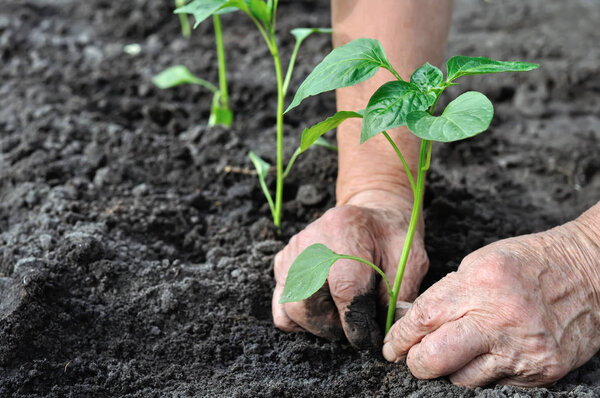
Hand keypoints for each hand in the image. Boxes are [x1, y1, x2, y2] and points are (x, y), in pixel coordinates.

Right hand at [272, 190, 428, 348]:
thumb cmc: (392, 239)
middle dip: (335, 327)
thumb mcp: (410, 261)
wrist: (373, 216)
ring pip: (293, 308)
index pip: (344, 288)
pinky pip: (282, 306)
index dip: (357, 323)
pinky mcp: (282, 263)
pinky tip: (324, 307)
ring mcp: (292, 251)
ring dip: (319, 323)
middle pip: (309, 303)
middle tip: (358, 326)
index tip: (369, 340)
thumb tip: (385, 336)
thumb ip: (398, 297)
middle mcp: (311, 239)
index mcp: (346, 229)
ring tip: (343, 313)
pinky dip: (301, 317)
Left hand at [382, 221, 599, 386]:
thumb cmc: (531, 262)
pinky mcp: (541, 371)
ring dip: (451, 370)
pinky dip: (485, 372)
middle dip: (416, 363)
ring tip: (459, 351)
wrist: (591, 274)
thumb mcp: (480, 262)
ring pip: (463, 379)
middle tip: (411, 359)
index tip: (391, 345)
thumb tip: (413, 320)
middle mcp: (500, 320)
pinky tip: (490, 354)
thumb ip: (447, 293)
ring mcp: (522, 350)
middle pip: (436, 358)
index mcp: (480, 284)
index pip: (424, 319)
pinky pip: (496, 384)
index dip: (400, 336)